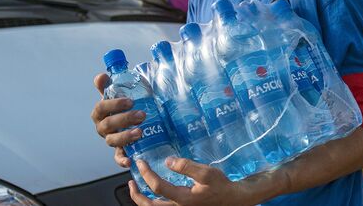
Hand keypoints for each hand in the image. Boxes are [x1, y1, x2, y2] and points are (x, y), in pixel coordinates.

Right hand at [91, 73, 145, 167]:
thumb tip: (101, 76)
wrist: (130, 120)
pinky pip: (117, 158)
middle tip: (142, 115)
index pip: (101, 108)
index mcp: (100, 113)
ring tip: (140, 132)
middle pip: (108, 124)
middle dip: (125, 119)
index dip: (114, 104)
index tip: (130, 101)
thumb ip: (108, 84)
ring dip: (125, 137)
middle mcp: (102, 127)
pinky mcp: (119, 151)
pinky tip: (130, 161)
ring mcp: (110, 139)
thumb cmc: (122, 105)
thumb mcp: (116, 93)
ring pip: (112, 140)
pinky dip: (122, 160)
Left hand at [128, 157, 247, 205]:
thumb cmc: (221, 186)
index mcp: (183, 199)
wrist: (232, 200)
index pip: (157, 187)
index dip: (147, 174)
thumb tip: (167, 161)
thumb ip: (187, 167)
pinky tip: (152, 193)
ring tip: (136, 189)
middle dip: (136, 194)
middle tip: (130, 182)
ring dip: (142, 200)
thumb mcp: (206, 173)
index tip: (141, 163)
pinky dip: (152, 202)